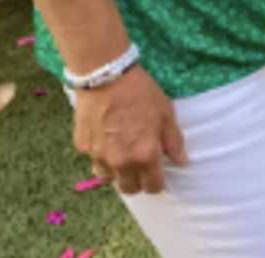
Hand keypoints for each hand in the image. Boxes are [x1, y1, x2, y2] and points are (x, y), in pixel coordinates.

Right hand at [72, 66, 187, 194]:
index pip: (152, 187)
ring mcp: (98, 156)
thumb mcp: (166, 113)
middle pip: (129, 188)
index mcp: (144, 155)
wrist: (107, 76)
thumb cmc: (141, 92)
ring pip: (108, 178)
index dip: (158, 183)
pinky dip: (101, 154)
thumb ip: (173, 141)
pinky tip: (107, 137)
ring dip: (117, 172)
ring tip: (123, 153)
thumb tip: (182, 162)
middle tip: (142, 166)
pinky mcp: (83, 147)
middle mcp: (120, 162)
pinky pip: (94, 159)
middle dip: (137, 181)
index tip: (159, 175)